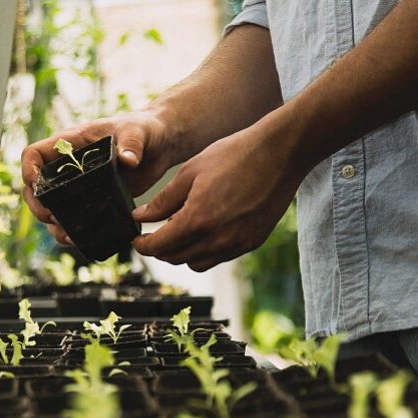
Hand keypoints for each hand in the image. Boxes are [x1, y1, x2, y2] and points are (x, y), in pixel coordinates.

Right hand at [21, 110, 173, 245]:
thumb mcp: (137, 132)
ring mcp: (79, 187)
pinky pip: (74, 220)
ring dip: (54, 225)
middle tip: (51, 217)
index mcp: (70, 144)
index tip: (35, 185)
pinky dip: (73, 231)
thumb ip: (132, 143)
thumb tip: (129, 160)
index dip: (28, 170)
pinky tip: (80, 240)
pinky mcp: (93, 202)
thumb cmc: (143, 129)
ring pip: (52, 208)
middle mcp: (68, 167)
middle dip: (38, 205)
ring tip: (68, 236)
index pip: (34, 155)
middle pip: (36, 188)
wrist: (160, 146)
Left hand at [132, 120, 302, 271]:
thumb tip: (140, 216)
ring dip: (183, 252)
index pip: (159, 247)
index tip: (137, 239)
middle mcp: (216, 239)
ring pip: (196, 263)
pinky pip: (219, 257)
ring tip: (181, 230)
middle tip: (154, 234)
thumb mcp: (190, 172)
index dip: (142, 245)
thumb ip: (163, 200)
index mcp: (197, 219)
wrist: (280, 154)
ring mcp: (236, 245)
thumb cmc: (235, 155)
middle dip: (160, 249)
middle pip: (175, 258)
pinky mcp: (251, 243)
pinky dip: (205, 249)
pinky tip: (206, 229)